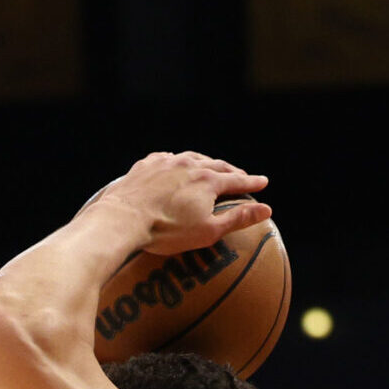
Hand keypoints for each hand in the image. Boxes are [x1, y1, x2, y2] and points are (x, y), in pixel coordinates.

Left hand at [86, 152, 271, 256]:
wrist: (122, 219)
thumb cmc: (166, 231)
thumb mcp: (208, 231)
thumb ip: (238, 218)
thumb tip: (266, 209)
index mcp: (208, 180)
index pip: (237, 180)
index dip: (252, 182)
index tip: (263, 182)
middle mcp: (189, 164)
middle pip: (217, 165)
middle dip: (231, 171)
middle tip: (240, 176)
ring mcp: (166, 162)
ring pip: (192, 157)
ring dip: (205, 163)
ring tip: (211, 168)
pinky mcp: (145, 165)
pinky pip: (167, 158)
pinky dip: (178, 161)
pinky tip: (176, 164)